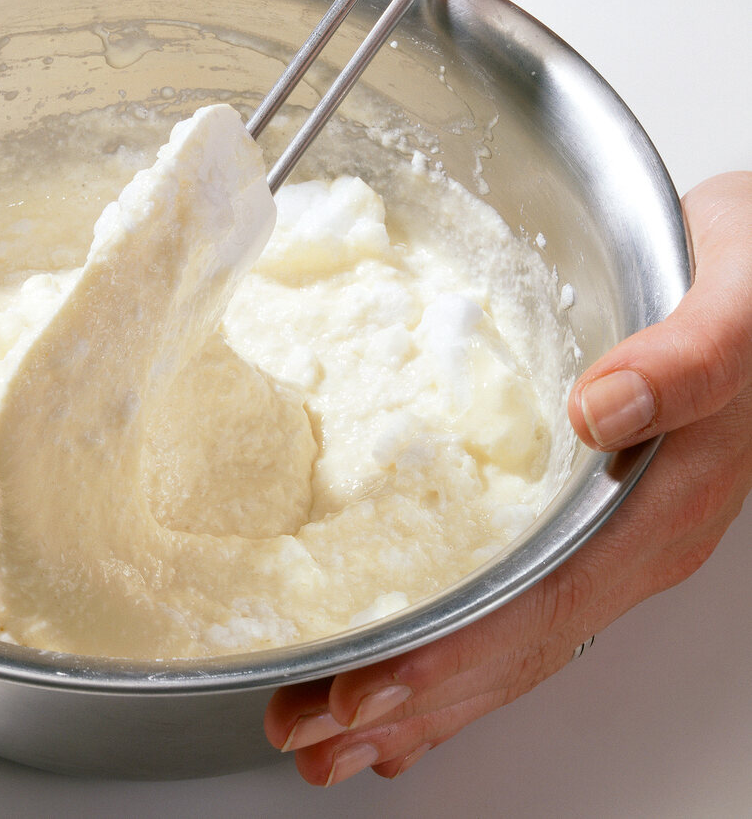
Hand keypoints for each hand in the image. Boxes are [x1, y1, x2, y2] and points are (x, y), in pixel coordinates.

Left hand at [264, 171, 751, 785]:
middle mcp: (626, 543)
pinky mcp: (577, 515)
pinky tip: (405, 675)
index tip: (365, 693)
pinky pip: (509, 603)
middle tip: (305, 730)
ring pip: (500, 638)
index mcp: (657, 511)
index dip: (448, 660)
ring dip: (412, 690)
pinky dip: (449, 649)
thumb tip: (600, 410)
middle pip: (505, 647)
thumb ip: (687, 362)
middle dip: (403, 698)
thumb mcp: (735, 305)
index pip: (538, 610)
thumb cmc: (748, 282)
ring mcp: (601, 538)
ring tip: (327, 730)